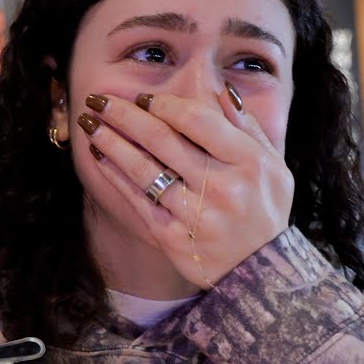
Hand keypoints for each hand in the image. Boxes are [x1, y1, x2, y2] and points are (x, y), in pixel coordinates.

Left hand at [78, 87, 292, 285]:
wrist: (260, 270)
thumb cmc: (264, 210)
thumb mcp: (273, 166)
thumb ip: (248, 127)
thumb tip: (221, 92)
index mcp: (248, 162)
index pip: (198, 121)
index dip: (165, 105)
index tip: (142, 97)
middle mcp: (221, 187)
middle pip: (163, 141)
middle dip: (125, 116)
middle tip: (98, 100)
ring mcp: (194, 214)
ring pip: (144, 170)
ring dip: (111, 143)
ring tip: (89, 125)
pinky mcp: (172, 238)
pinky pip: (137, 201)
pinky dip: (116, 177)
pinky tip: (99, 157)